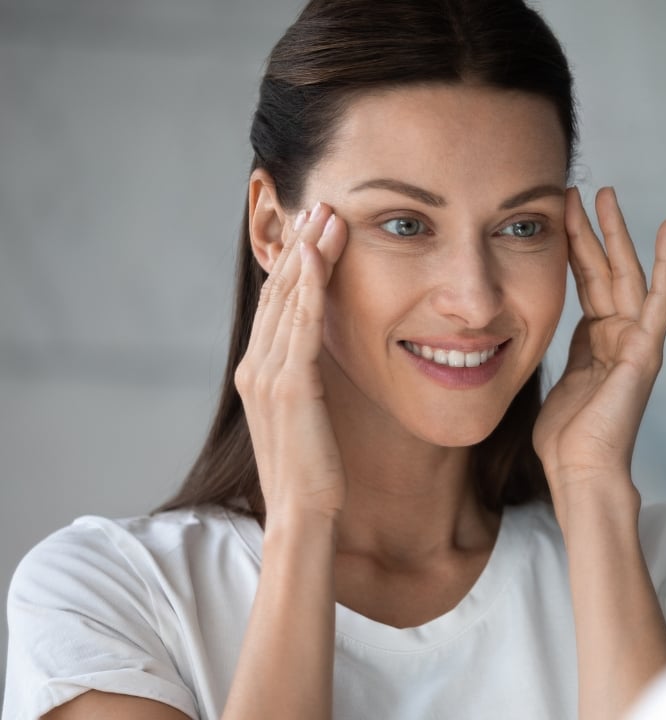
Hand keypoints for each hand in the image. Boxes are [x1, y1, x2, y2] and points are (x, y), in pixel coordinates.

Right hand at [236, 203, 349, 521]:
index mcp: (258, 371)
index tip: (316, 225)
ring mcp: (267, 375)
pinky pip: (300, 325)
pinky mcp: (289, 386)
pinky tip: (319, 256)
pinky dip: (309, 287)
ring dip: (308, 253)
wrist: (304, 515)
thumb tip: (324, 353)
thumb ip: (308, 379)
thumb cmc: (314, 470)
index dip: (296, 262)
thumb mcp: (309, 414)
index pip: (277, 304)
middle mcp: (254, 367)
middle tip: (322, 202)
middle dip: (301, 245)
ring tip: (327, 214)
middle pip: (279, 292)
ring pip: (288, 299)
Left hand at [533, 187, 665, 508]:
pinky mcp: (647, 350)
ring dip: (618, 233)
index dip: (576, 246)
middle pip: (609, 270)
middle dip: (596, 229)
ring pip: (628, 274)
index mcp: (597, 342)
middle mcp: (621, 336)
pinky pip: (660, 298)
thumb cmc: (565, 440)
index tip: (563, 212)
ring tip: (606, 194)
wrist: (581, 472)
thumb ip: (558, 351)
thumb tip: (537, 329)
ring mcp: (638, 342)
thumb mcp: (554, 381)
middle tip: (588, 188)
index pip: (588, 281)